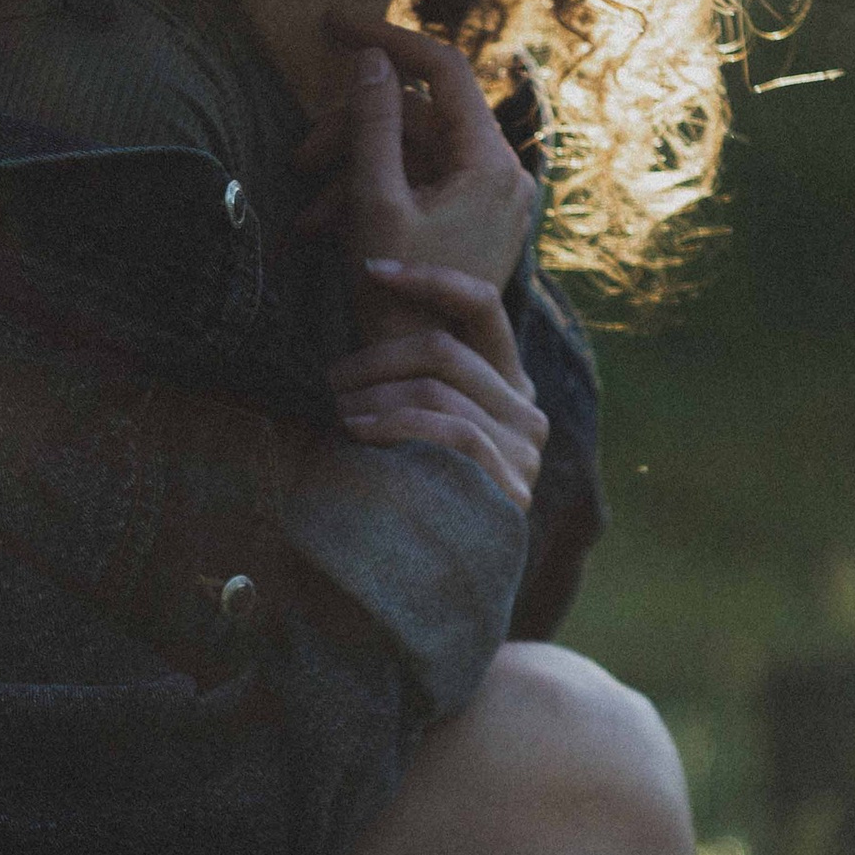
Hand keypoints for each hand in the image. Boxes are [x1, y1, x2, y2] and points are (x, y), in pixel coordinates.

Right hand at [293, 18, 537, 315]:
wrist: (421, 374)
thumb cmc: (400, 297)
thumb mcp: (375, 203)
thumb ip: (374, 124)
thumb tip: (372, 59)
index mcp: (489, 162)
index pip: (442, 68)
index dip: (385, 38)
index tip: (332, 24)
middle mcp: (500, 173)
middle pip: (417, 117)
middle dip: (352, 131)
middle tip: (300, 156)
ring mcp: (488, 199)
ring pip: (410, 153)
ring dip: (351, 172)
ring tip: (307, 212)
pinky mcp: (471, 222)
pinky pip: (419, 186)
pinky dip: (372, 196)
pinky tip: (325, 226)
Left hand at [331, 260, 546, 514]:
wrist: (437, 584)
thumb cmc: (413, 491)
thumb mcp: (416, 422)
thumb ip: (409, 376)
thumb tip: (355, 312)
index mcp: (506, 383)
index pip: (480, 304)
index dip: (427, 278)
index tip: (370, 270)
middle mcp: (525, 409)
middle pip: (443, 350)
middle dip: (374, 358)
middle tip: (329, 381)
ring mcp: (524, 448)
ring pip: (439, 389)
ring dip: (374, 397)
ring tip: (337, 416)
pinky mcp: (512, 481)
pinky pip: (450, 430)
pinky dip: (395, 425)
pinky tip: (359, 434)